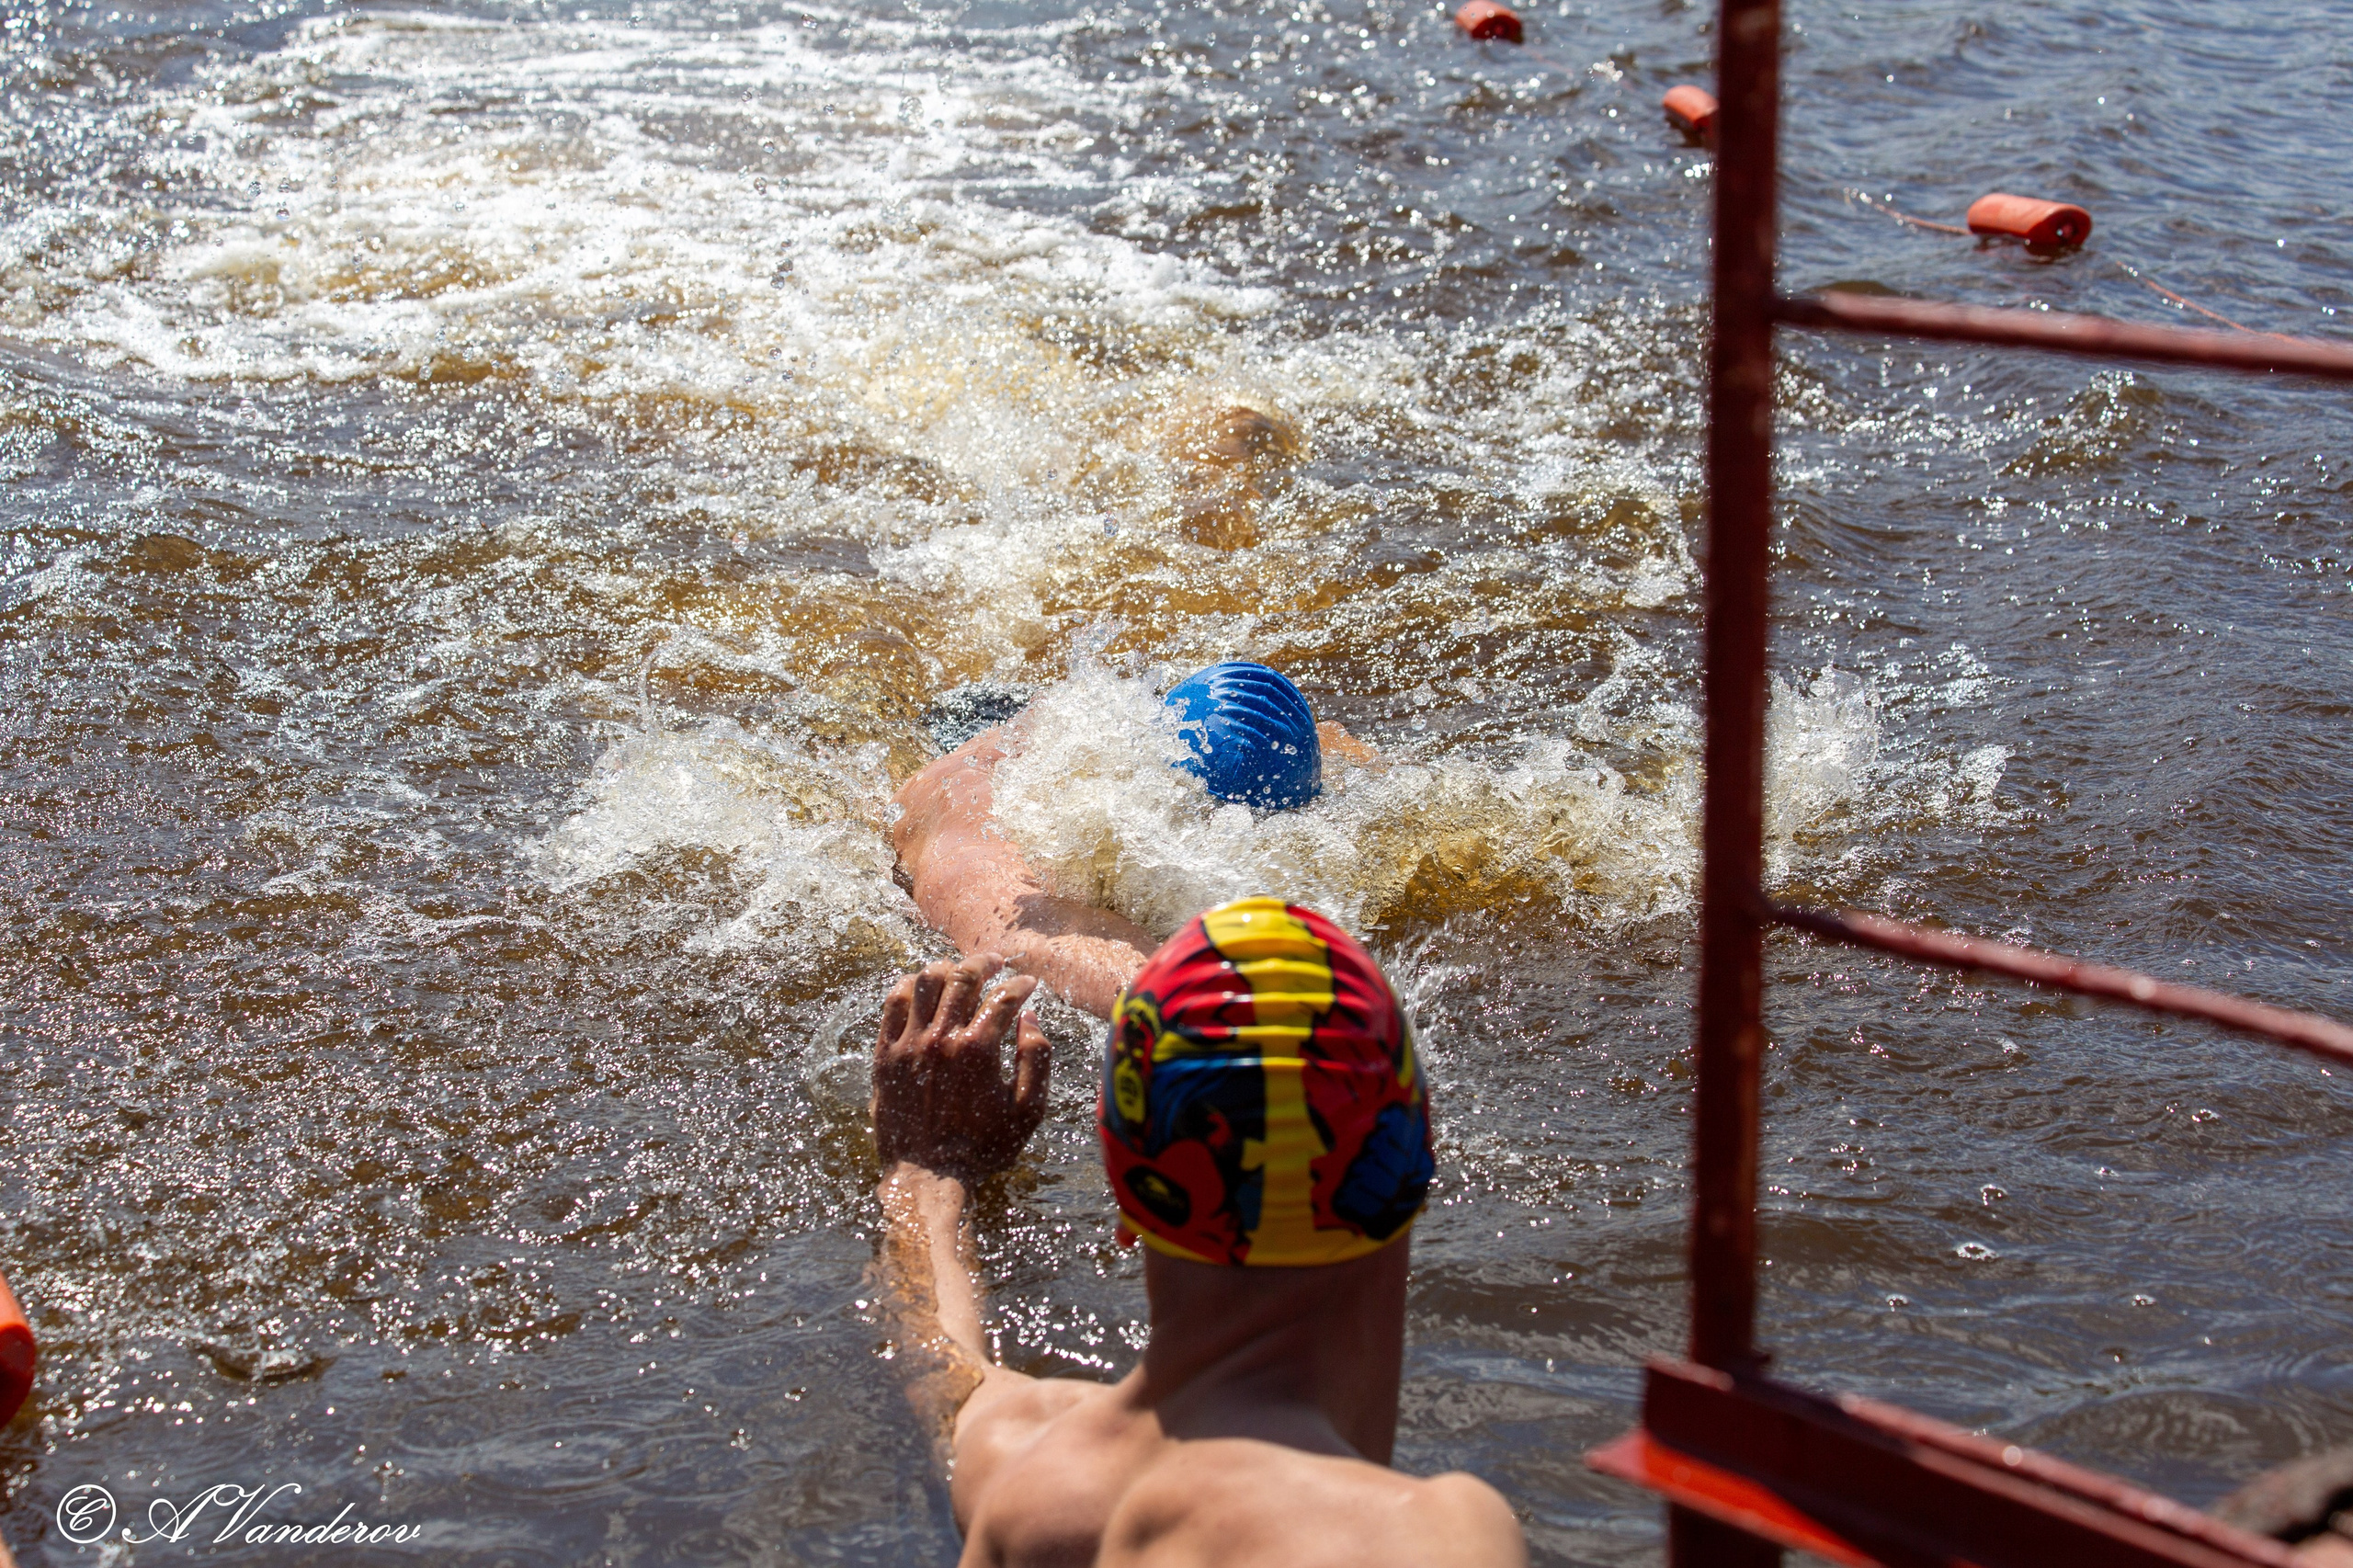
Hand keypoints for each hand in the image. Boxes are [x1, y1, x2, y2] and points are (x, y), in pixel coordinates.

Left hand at [873, 953, 1052, 1180]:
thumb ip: (1037, 1059)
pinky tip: (922, 987)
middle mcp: (941, 1038)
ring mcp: (909, 1044)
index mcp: (979, 1050)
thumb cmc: (983, 1148)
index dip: (1021, 983)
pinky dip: (909, 986)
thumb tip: (1030, 1019)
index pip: (1004, 996)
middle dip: (984, 962)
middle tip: (996, 962)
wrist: (928, 1176)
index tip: (1029, 983)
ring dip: (947, 968)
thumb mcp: (1028, 1111)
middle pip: (963, 976)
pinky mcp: (885, 1054)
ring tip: (959, 971)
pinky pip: (893, 1003)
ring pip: (925, 980)